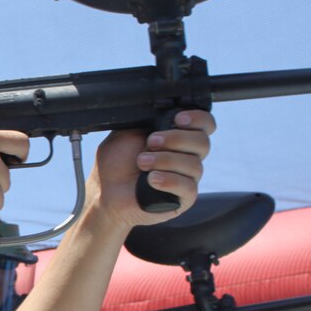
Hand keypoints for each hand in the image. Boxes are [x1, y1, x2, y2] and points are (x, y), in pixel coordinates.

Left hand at [86, 109, 215, 229]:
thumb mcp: (128, 132)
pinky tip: (152, 179)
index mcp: (178, 138)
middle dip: (176, 139)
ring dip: (166, 160)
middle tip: (151, 142)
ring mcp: (187, 178)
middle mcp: (187, 156)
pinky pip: (188, 187)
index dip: (198, 119)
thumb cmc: (116, 163)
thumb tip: (167, 112)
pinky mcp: (183, 199)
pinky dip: (170, 180)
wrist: (106, 192)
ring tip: (142, 163)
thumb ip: (150, 120)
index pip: (205, 125)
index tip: (178, 119)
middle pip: (202, 142)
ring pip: (194, 165)